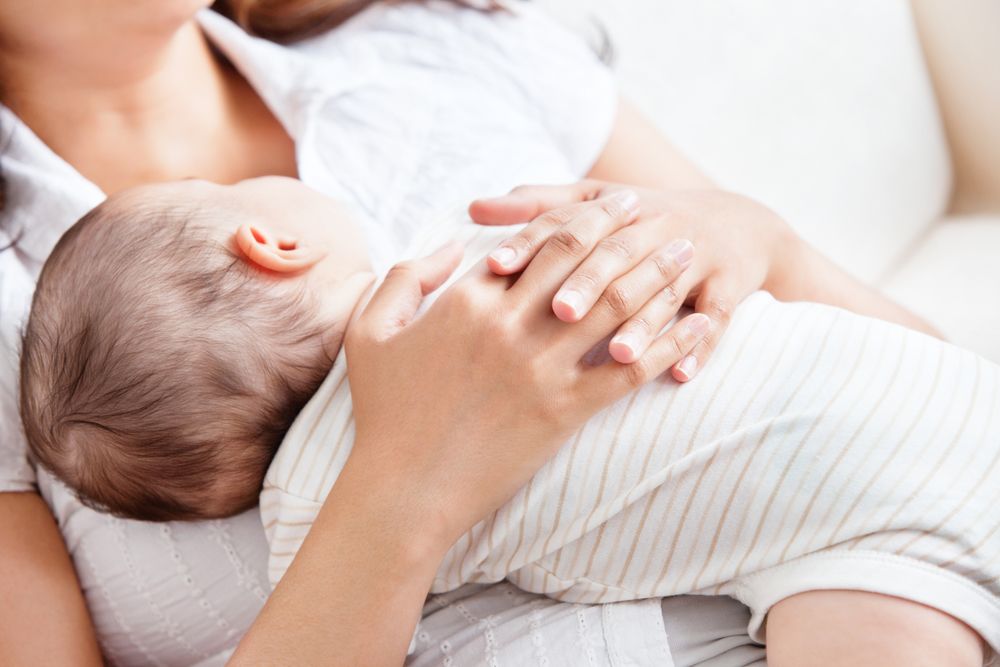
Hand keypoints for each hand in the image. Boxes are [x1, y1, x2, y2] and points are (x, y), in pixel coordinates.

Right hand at [344, 195, 709, 547]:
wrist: (405, 490)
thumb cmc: (385, 412)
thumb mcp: (373, 333)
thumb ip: (407, 277)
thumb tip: (453, 247)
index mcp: (468, 302)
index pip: (537, 242)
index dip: (579, 216)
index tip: (609, 201)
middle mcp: (510, 327)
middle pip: (583, 261)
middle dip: (624, 230)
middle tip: (656, 212)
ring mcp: (541, 370)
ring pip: (615, 306)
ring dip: (657, 275)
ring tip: (686, 254)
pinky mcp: (565, 413)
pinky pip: (629, 370)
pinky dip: (669, 345)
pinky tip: (697, 327)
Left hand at [470, 181, 799, 381]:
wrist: (734, 224)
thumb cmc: (641, 221)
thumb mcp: (592, 202)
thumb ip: (534, 208)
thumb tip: (472, 208)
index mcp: (612, 208)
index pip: (565, 222)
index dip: (530, 242)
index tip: (495, 268)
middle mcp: (654, 225)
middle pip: (617, 253)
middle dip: (589, 283)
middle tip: (559, 314)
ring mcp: (697, 253)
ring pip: (667, 290)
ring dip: (644, 324)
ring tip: (616, 353)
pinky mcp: (730, 283)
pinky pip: (720, 317)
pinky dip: (704, 345)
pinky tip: (683, 376)